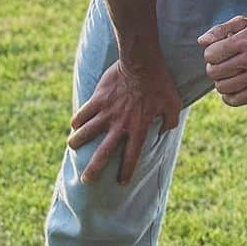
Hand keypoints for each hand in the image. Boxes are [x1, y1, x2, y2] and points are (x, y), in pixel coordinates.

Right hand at [68, 59, 181, 183]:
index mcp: (139, 128)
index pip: (132, 156)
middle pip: (104, 152)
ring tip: (73, 147)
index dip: (126, 171)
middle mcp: (120, 125)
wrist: (141, 62)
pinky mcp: (97, 99)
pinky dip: (77, 120)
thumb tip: (164, 131)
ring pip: (86, 132)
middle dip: (94, 169)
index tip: (121, 183)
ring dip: (77, 142)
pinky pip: (83, 113)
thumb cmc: (161, 84)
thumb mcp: (174, 105)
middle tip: (86, 181)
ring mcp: (106, 112)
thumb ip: (170, 121)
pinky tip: (74, 125)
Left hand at [199, 16, 246, 107]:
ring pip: (223, 87)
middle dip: (213, 69)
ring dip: (220, 83)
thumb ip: (221, 30)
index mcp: (246, 41)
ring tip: (226, 76)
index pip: (211, 54)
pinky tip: (232, 89)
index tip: (218, 53)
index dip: (210, 54)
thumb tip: (201, 42)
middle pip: (215, 72)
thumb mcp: (245, 24)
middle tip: (220, 66)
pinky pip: (235, 100)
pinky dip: (228, 96)